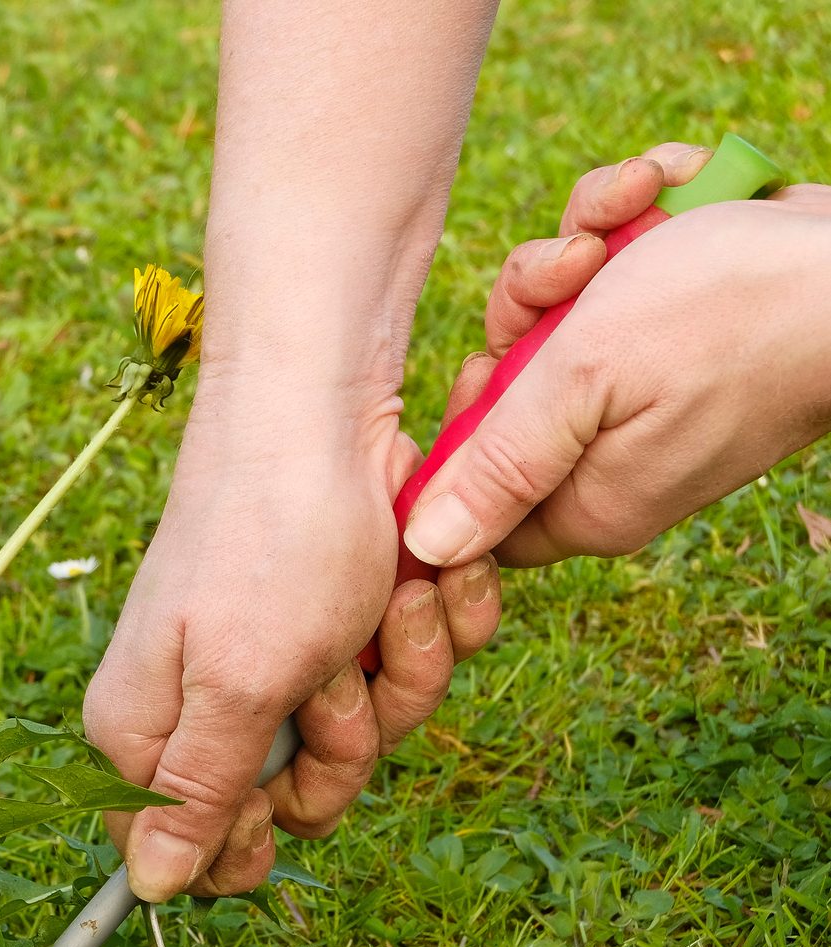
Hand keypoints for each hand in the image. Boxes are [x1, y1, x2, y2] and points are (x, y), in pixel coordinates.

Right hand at [84, 372, 501, 900]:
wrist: (330, 410)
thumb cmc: (271, 539)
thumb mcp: (239, 685)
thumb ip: (197, 796)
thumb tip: (154, 891)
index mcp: (146, 730)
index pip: (180, 852)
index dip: (242, 842)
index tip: (276, 799)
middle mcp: (205, 706)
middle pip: (291, 806)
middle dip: (344, 745)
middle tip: (336, 673)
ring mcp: (280, 666)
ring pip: (363, 742)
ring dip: (397, 674)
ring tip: (380, 600)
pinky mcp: (342, 630)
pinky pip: (404, 679)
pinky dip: (426, 630)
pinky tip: (413, 576)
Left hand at [405, 150, 830, 567]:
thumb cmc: (730, 313)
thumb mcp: (585, 381)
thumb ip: (501, 464)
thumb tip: (426, 546)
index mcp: (587, 501)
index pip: (475, 500)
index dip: (462, 427)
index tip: (487, 364)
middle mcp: (612, 457)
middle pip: (506, 394)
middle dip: (528, 308)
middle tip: (573, 271)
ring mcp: (645, 392)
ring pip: (555, 317)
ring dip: (583, 242)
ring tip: (638, 209)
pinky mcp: (673, 330)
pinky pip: (614, 274)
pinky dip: (634, 217)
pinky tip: (666, 189)